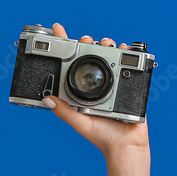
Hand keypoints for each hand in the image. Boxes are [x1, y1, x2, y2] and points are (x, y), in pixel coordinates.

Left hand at [44, 23, 149, 160]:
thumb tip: (47, 99)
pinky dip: (127, 53)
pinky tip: (124, 48)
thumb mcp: (80, 123)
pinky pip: (129, 63)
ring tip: (105, 42)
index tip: (57, 29)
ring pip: (109, 56)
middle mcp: (97, 84)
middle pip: (91, 56)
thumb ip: (64, 112)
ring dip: (107, 44)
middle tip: (85, 40)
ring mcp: (114, 82)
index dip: (64, 46)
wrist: (127, 146)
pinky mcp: (129, 83)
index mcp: (83, 91)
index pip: (71, 64)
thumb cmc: (103, 137)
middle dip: (88, 43)